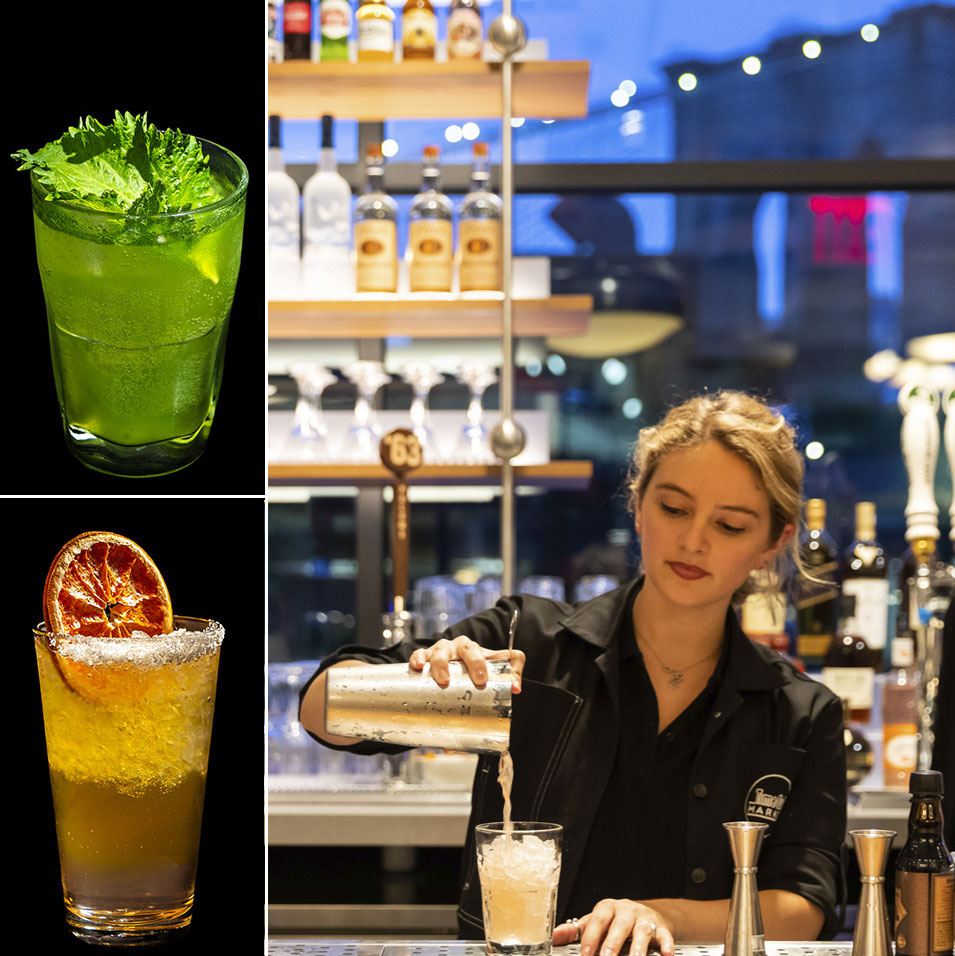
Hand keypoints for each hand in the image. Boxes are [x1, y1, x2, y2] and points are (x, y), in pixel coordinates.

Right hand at [409, 635, 523, 692]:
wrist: (449, 668)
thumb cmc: (471, 668)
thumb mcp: (491, 668)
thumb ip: (511, 673)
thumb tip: (515, 687)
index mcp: (472, 648)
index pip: (479, 652)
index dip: (482, 664)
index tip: (483, 679)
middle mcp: (456, 647)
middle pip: (463, 649)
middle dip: (470, 663)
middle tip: (474, 680)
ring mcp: (439, 651)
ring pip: (440, 651)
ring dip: (441, 663)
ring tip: (443, 679)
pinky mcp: (424, 657)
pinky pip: (419, 654)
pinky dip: (417, 658)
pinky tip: (417, 666)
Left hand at [555, 900, 674, 955]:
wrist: (646, 914)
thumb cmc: (615, 921)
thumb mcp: (596, 922)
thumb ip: (576, 931)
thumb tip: (555, 938)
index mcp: (607, 908)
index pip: (597, 920)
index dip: (591, 937)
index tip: (585, 954)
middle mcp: (626, 910)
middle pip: (619, 927)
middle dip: (612, 945)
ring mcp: (644, 918)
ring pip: (642, 932)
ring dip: (638, 949)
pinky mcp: (661, 928)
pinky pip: (665, 937)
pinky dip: (666, 945)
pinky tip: (666, 955)